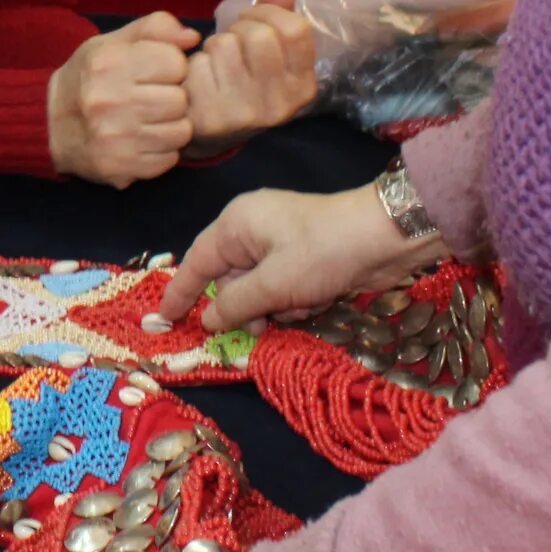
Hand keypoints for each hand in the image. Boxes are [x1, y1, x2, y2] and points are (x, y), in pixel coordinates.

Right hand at [49, 16, 202, 187]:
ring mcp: (114, 138)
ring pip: (180, 132)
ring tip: (150, 120)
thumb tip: (192, 38)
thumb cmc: (87, 79)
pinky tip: (143, 141)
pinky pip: (169, 159)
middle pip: (180, 100)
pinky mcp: (119, 167)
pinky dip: (162, 151)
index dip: (170, 66)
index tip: (155, 73)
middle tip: (153, 99)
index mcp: (109, 63)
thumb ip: (154, 29)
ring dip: (171, 126)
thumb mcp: (111, 44)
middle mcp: (110, 100)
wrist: (48, 125)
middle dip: (172, 98)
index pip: (175, 62)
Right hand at [161, 182, 429, 332]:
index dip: (179, 293)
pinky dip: (293, 299)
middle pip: (229, 280)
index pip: (196, 262)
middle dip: (246, 306)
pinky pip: (281, 286)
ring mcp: (278, 242)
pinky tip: (315, 300)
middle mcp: (252, 229)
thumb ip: (235, 305)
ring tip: (301, 306)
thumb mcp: (275, 284)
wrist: (387, 236)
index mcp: (236, 224)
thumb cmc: (323, 253)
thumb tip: (207, 320)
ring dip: (275, 306)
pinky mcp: (302, 255)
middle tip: (260, 327)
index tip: (163, 320)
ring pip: (258, 288)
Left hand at [182, 0, 318, 151]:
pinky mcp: (213, 118)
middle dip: (238, 29)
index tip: (253, 23)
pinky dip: (193, 64)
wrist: (205, 128)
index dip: (268, 14)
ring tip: (214, 64)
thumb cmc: (239, 76)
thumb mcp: (266, 43)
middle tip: (231, 45)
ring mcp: (248, 114)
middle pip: (260, 35)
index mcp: (303, 84)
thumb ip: (277, 6)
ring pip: (226, 45)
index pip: (294, 28)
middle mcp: (282, 104)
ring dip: (213, 46)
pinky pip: (199, 64)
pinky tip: (197, 81)